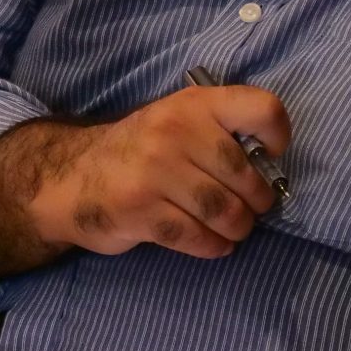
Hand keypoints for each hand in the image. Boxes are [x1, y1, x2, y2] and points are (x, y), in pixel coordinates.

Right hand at [25, 80, 288, 260]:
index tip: (271, 157)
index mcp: (193, 104)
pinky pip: (196, 237)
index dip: (278, 136)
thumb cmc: (140, 150)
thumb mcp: (177, 120)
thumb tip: (272, 165)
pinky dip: (213, 246)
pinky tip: (211, 243)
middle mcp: (175, 131)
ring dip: (238, 228)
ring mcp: (155, 171)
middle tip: (252, 208)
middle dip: (257, 202)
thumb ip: (219, 130)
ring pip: (224, 211)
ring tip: (233, 228)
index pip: (260, 109)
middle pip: (245, 177)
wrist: (72, 178)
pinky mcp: (140, 210)